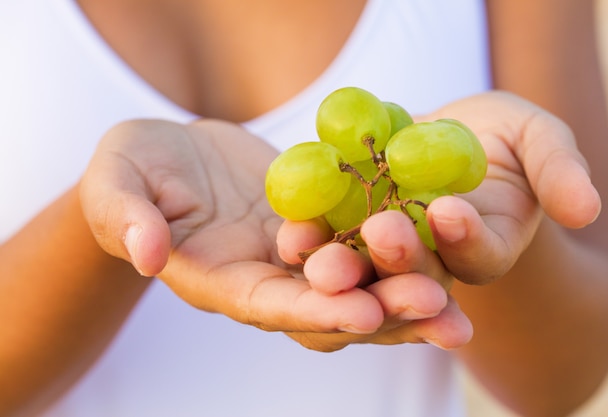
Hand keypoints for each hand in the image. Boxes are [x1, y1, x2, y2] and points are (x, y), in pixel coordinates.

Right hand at [80, 119, 470, 350]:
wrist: (169, 155)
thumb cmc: (131, 170)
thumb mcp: (117, 184)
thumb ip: (129, 219)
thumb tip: (145, 254)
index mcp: (218, 280)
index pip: (269, 306)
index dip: (315, 311)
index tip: (365, 314)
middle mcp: (264, 280)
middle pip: (327, 307)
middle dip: (381, 312)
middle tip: (439, 311)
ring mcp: (295, 257)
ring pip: (355, 283)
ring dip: (404, 292)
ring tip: (458, 303)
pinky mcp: (317, 227)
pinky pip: (360, 241)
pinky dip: (400, 250)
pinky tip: (444, 248)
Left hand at [280, 91, 600, 288]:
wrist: (442, 133)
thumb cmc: (499, 138)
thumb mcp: (537, 139)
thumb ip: (558, 170)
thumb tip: (587, 207)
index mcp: (481, 249)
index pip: (478, 256)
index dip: (469, 238)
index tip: (455, 211)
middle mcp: (431, 263)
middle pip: (414, 273)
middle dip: (399, 258)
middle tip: (383, 231)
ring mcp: (382, 253)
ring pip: (362, 268)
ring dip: (339, 263)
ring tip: (315, 249)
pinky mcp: (342, 231)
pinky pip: (324, 237)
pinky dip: (307, 235)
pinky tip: (289, 228)